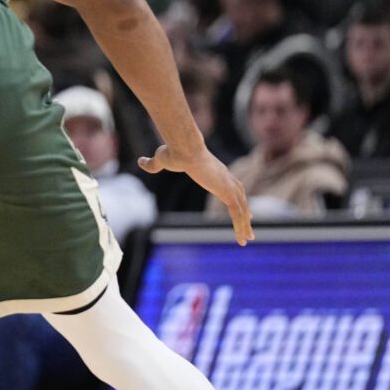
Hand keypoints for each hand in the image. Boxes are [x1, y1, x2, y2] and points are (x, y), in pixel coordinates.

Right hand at [139, 144, 253, 245]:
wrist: (183, 150)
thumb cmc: (173, 151)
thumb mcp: (161, 159)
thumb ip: (153, 164)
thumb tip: (140, 161)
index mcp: (214, 170)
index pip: (230, 185)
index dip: (235, 196)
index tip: (237, 205)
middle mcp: (225, 177)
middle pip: (240, 197)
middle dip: (245, 212)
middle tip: (249, 225)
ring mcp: (228, 184)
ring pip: (241, 209)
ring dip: (244, 225)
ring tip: (247, 240)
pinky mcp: (227, 192)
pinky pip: (237, 213)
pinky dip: (242, 226)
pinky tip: (243, 237)